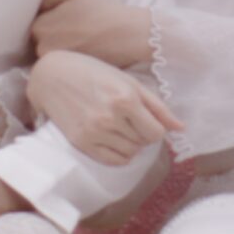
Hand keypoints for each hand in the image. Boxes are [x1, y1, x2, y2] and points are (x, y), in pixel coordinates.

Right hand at [26, 52, 179, 165]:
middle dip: (142, 133)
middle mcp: (110, 117)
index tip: (146, 120)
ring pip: (130, 153)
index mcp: (125, 99)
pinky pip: (113, 160)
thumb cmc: (94, 73)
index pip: (156, 133)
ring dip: (131, 144)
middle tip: (129, 119)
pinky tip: (113, 139)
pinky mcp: (81, 142)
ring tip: (119, 127)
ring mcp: (94, 132)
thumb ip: (157, 106)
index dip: (155, 128)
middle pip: (144, 143)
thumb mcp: (128, 82)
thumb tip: (181, 128)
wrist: (52, 76)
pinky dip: (119, 154)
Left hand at [30, 0, 152, 68]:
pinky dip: (71, 57)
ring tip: (82, 37)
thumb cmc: (102, 10)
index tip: (67, 15)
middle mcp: (43, 50)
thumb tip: (36, 7)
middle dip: (53, 33)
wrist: (129, 34)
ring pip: (52, 53)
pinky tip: (86, 48)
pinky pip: (63, 64)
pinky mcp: (70, 74)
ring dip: (61, 46)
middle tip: (76, 26)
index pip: (35, 23)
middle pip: (41, 40)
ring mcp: (57, 65)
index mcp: (40, 29)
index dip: (51, 17)